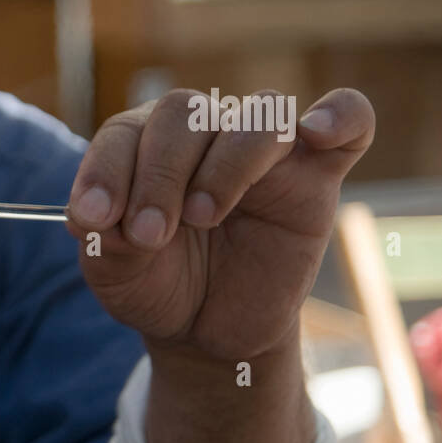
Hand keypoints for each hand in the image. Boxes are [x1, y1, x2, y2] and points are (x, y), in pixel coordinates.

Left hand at [65, 88, 374, 361]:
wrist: (207, 330)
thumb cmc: (158, 285)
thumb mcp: (116, 275)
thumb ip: (105, 240)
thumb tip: (104, 215)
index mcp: (143, 146)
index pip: (123, 132)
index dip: (105, 170)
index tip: (92, 219)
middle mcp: (203, 135)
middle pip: (184, 112)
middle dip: (158, 174)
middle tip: (148, 235)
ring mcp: (262, 152)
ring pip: (256, 115)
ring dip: (224, 165)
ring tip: (202, 217)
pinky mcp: (315, 176)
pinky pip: (349, 120)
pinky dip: (339, 115)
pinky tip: (316, 133)